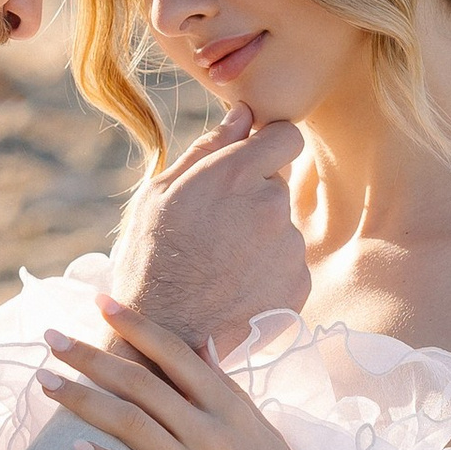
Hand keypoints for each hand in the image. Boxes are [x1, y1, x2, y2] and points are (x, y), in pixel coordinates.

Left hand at [38, 298, 346, 449]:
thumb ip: (224, 388)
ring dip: (81, 400)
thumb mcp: (259, 430)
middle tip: (49, 338)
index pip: (175, 353)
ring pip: (129, 424)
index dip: (135, 325)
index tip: (100, 301)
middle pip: (140, 383)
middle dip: (90, 357)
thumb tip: (201, 345)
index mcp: (230, 407)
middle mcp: (211, 432)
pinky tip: (74, 449)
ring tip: (44, 383)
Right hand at [107, 105, 307, 352]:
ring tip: (219, 266)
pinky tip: (234, 288)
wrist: (164, 335)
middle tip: (215, 230)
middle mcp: (272, 205)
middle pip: (278, 185)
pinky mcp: (299, 285)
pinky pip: (288, 265)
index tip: (251, 164)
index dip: (269, 147)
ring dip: (259, 238)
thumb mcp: (160, 193)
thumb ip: (207, 148)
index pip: (286, 136)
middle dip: (253, 198)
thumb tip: (243, 114)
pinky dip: (267, 273)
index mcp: (236, 174)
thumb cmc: (151, 258)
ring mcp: (289, 247)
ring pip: (282, 228)